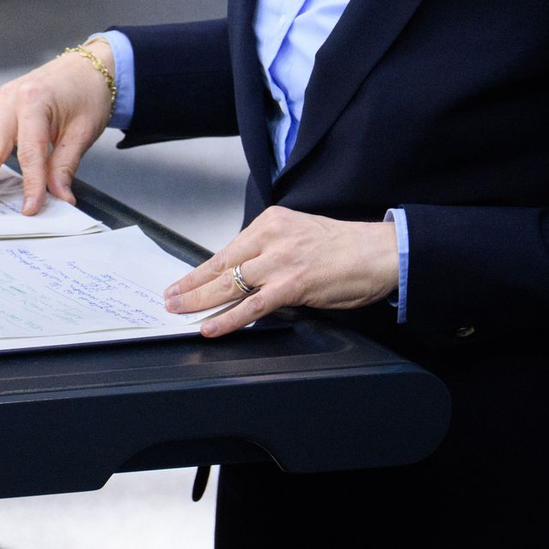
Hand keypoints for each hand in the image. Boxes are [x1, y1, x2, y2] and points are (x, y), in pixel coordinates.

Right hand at [0, 41, 114, 214]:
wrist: (88, 66)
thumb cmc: (88, 92)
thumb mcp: (84, 131)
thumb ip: (65, 166)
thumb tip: (59, 197)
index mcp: (34, 101)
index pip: (29, 152)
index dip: (30, 183)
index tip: (29, 209)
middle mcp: (10, 99)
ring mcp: (0, 101)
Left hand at [163, 206, 398, 337]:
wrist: (378, 252)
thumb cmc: (344, 248)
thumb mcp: (298, 236)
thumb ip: (270, 252)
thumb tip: (244, 276)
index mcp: (270, 222)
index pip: (226, 250)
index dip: (200, 270)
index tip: (182, 281)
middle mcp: (270, 236)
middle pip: (220, 264)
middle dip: (190, 283)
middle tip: (170, 296)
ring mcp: (280, 260)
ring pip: (229, 283)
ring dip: (199, 299)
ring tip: (179, 310)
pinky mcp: (292, 283)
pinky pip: (253, 305)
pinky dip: (229, 318)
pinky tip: (212, 326)